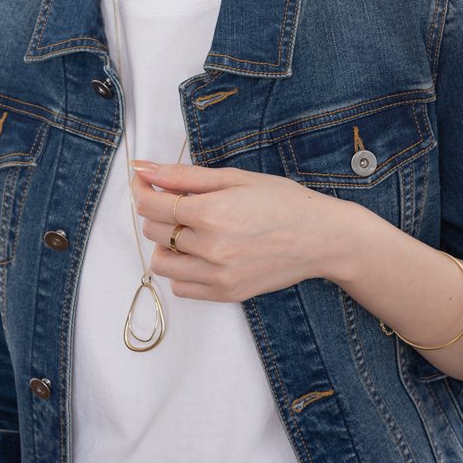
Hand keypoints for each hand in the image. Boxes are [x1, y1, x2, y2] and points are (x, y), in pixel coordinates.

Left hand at [130, 159, 338, 301]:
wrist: (320, 237)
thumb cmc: (282, 200)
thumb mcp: (235, 177)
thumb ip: (184, 175)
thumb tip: (143, 169)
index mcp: (212, 212)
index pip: (152, 205)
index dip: (142, 189)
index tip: (144, 181)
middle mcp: (210, 248)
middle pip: (154, 231)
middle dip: (158, 211)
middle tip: (180, 200)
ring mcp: (217, 275)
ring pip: (161, 263)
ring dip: (166, 243)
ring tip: (191, 229)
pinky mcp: (225, 294)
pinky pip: (181, 287)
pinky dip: (182, 269)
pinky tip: (201, 252)